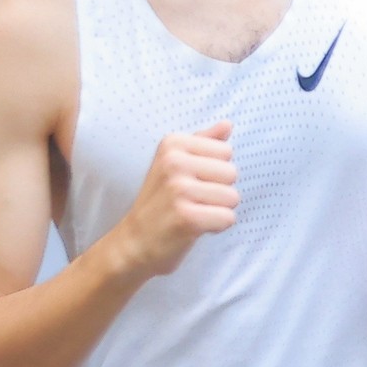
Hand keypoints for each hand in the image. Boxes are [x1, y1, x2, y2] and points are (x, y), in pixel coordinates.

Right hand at [111, 120, 237, 278]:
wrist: (133, 242)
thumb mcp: (174, 164)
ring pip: (233, 197)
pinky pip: (228, 218)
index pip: (226, 151)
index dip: (214, 172)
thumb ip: (203, 143)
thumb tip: (227, 124)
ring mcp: (179, 189)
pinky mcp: (186, 217)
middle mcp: (173, 162)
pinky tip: (195, 228)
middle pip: (232, 173)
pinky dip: (216, 227)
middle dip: (219, 191)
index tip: (191, 183)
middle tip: (192, 201)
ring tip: (193, 213)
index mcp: (172, 144)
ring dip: (218, 210)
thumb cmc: (160, 202)